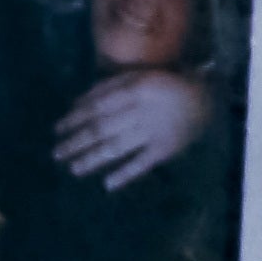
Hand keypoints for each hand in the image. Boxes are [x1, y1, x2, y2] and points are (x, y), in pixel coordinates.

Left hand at [53, 65, 213, 185]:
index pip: (97, 107)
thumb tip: (77, 103)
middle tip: (57, 154)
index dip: (75, 118)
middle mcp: (140, 111)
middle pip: (103, 129)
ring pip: (118, 147)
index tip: (57, 129)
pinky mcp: (164, 150)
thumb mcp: (137, 76)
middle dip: (77, 141)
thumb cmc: (164, 86)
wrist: (204, 98)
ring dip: (94, 158)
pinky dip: (126, 174)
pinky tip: (108, 184)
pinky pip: (143, 163)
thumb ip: (108, 86)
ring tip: (74, 169)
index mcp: (133, 90)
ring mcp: (153, 133)